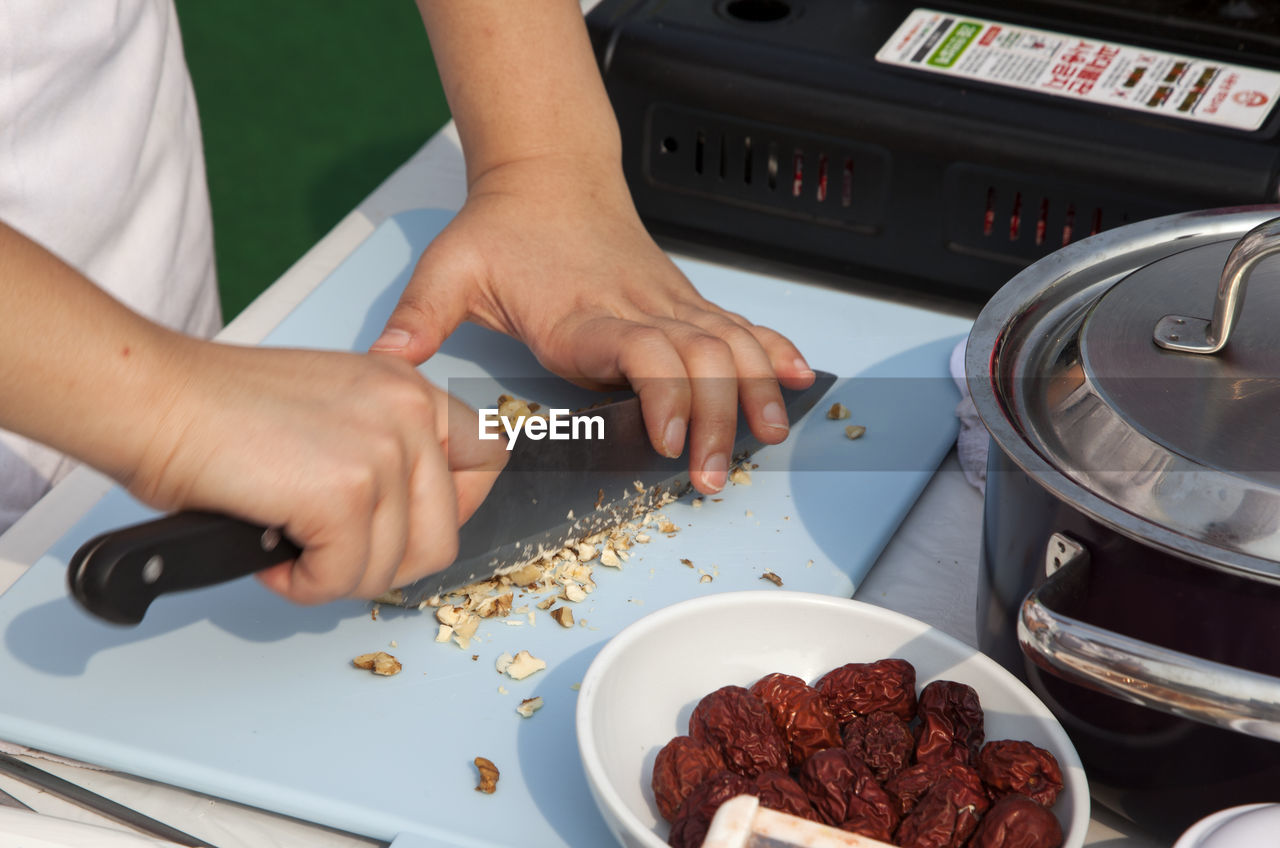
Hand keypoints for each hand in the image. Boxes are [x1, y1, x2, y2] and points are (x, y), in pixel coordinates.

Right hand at [125, 339, 506, 603]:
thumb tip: (406, 521)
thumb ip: (382, 449)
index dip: (453, 509)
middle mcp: (408, 412)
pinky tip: (271, 556)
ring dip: (337, 576)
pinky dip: (302, 585)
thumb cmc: (219, 409)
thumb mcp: (333, 409)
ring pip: (394, 565)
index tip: (406, 529)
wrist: (154, 398)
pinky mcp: (345, 492)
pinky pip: (343, 578)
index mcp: (409, 388)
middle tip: (328, 553)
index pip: (486, 459)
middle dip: (383, 562)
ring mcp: (382, 451)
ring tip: (288, 547)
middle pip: (443, 533)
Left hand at [371, 156, 813, 492]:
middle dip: (718, 420)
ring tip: (768, 439)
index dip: (665, 395)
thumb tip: (386, 365)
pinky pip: (739, 325)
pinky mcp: (682, 300)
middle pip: (702, 360)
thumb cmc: (504, 227)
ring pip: (731, 345)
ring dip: (755, 393)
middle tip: (711, 477)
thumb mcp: (449, 268)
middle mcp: (638, 308)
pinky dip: (772, 351)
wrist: (548, 173)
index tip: (667, 441)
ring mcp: (668, 302)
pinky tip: (798, 379)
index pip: (644, 351)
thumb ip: (418, 318)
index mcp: (584, 313)